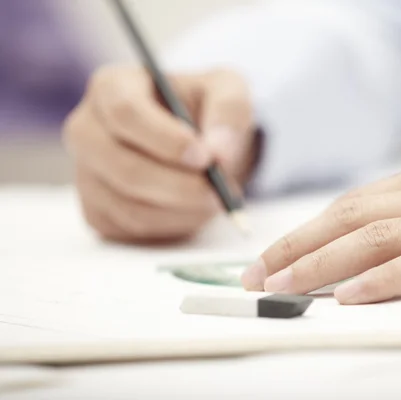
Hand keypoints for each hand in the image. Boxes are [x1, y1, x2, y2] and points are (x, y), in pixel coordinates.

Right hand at [63, 65, 256, 241]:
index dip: (165, 139)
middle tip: (220, 191)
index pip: (125, 112)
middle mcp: (87, 130)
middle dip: (179, 186)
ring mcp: (86, 174)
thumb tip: (218, 153)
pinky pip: (133, 228)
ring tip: (216, 198)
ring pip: (130, 206)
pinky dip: (173, 225)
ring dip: (182, 210)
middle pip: (123, 167)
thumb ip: (228, 110)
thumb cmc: (206, 108)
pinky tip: (193, 208)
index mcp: (112, 87)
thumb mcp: (227, 91)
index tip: (204, 157)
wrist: (199, 143)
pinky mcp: (96, 211)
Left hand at [242, 149, 400, 303]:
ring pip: (375, 238)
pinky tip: (350, 295)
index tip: (271, 256)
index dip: (305, 231)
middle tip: (255, 276)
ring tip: (281, 288)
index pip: (352, 204)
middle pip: (349, 218)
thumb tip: (382, 231)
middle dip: (295, 247)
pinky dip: (384, 280)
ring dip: (321, 263)